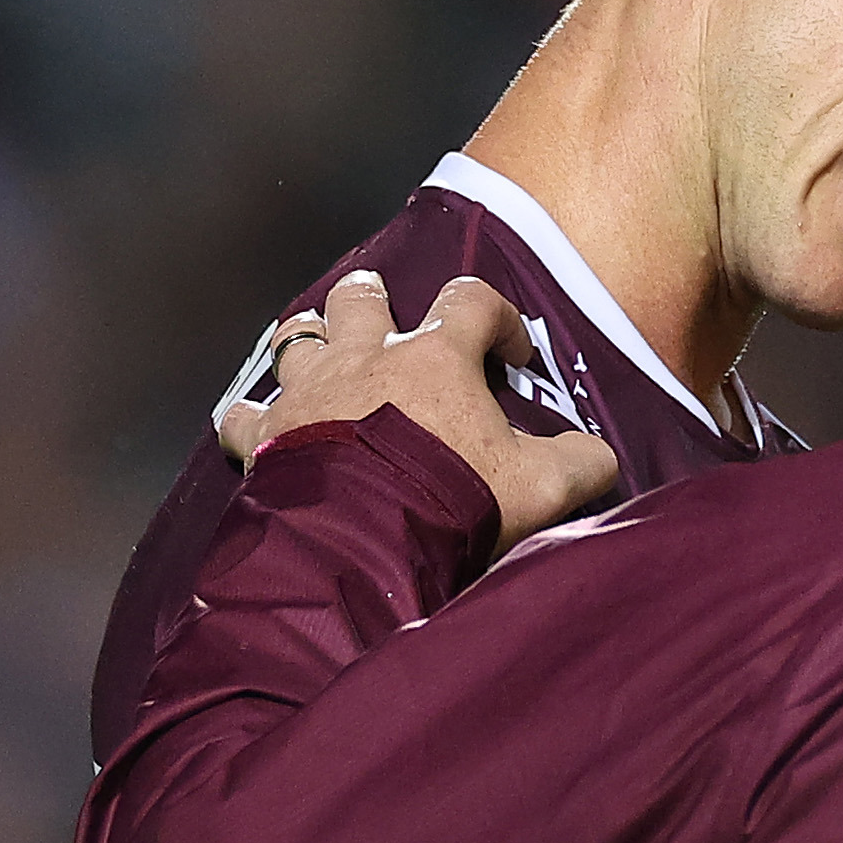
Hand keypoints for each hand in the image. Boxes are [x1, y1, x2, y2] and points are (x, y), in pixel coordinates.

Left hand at [223, 272, 619, 546]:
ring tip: (321, 353)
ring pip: (297, 336)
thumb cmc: (457, 502)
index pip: (471, 301)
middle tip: (391, 321)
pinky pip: (243, 414)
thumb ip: (581, 463)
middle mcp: (366, 358)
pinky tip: (256, 429)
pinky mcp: (267, 436)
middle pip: (364, 298)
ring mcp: (309, 392)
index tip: (509, 355)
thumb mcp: (543, 486)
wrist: (369, 544)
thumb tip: (600, 457)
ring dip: (310, 340)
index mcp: (436, 358)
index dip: (495, 317)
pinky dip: (250, 419)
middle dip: (377, 301)